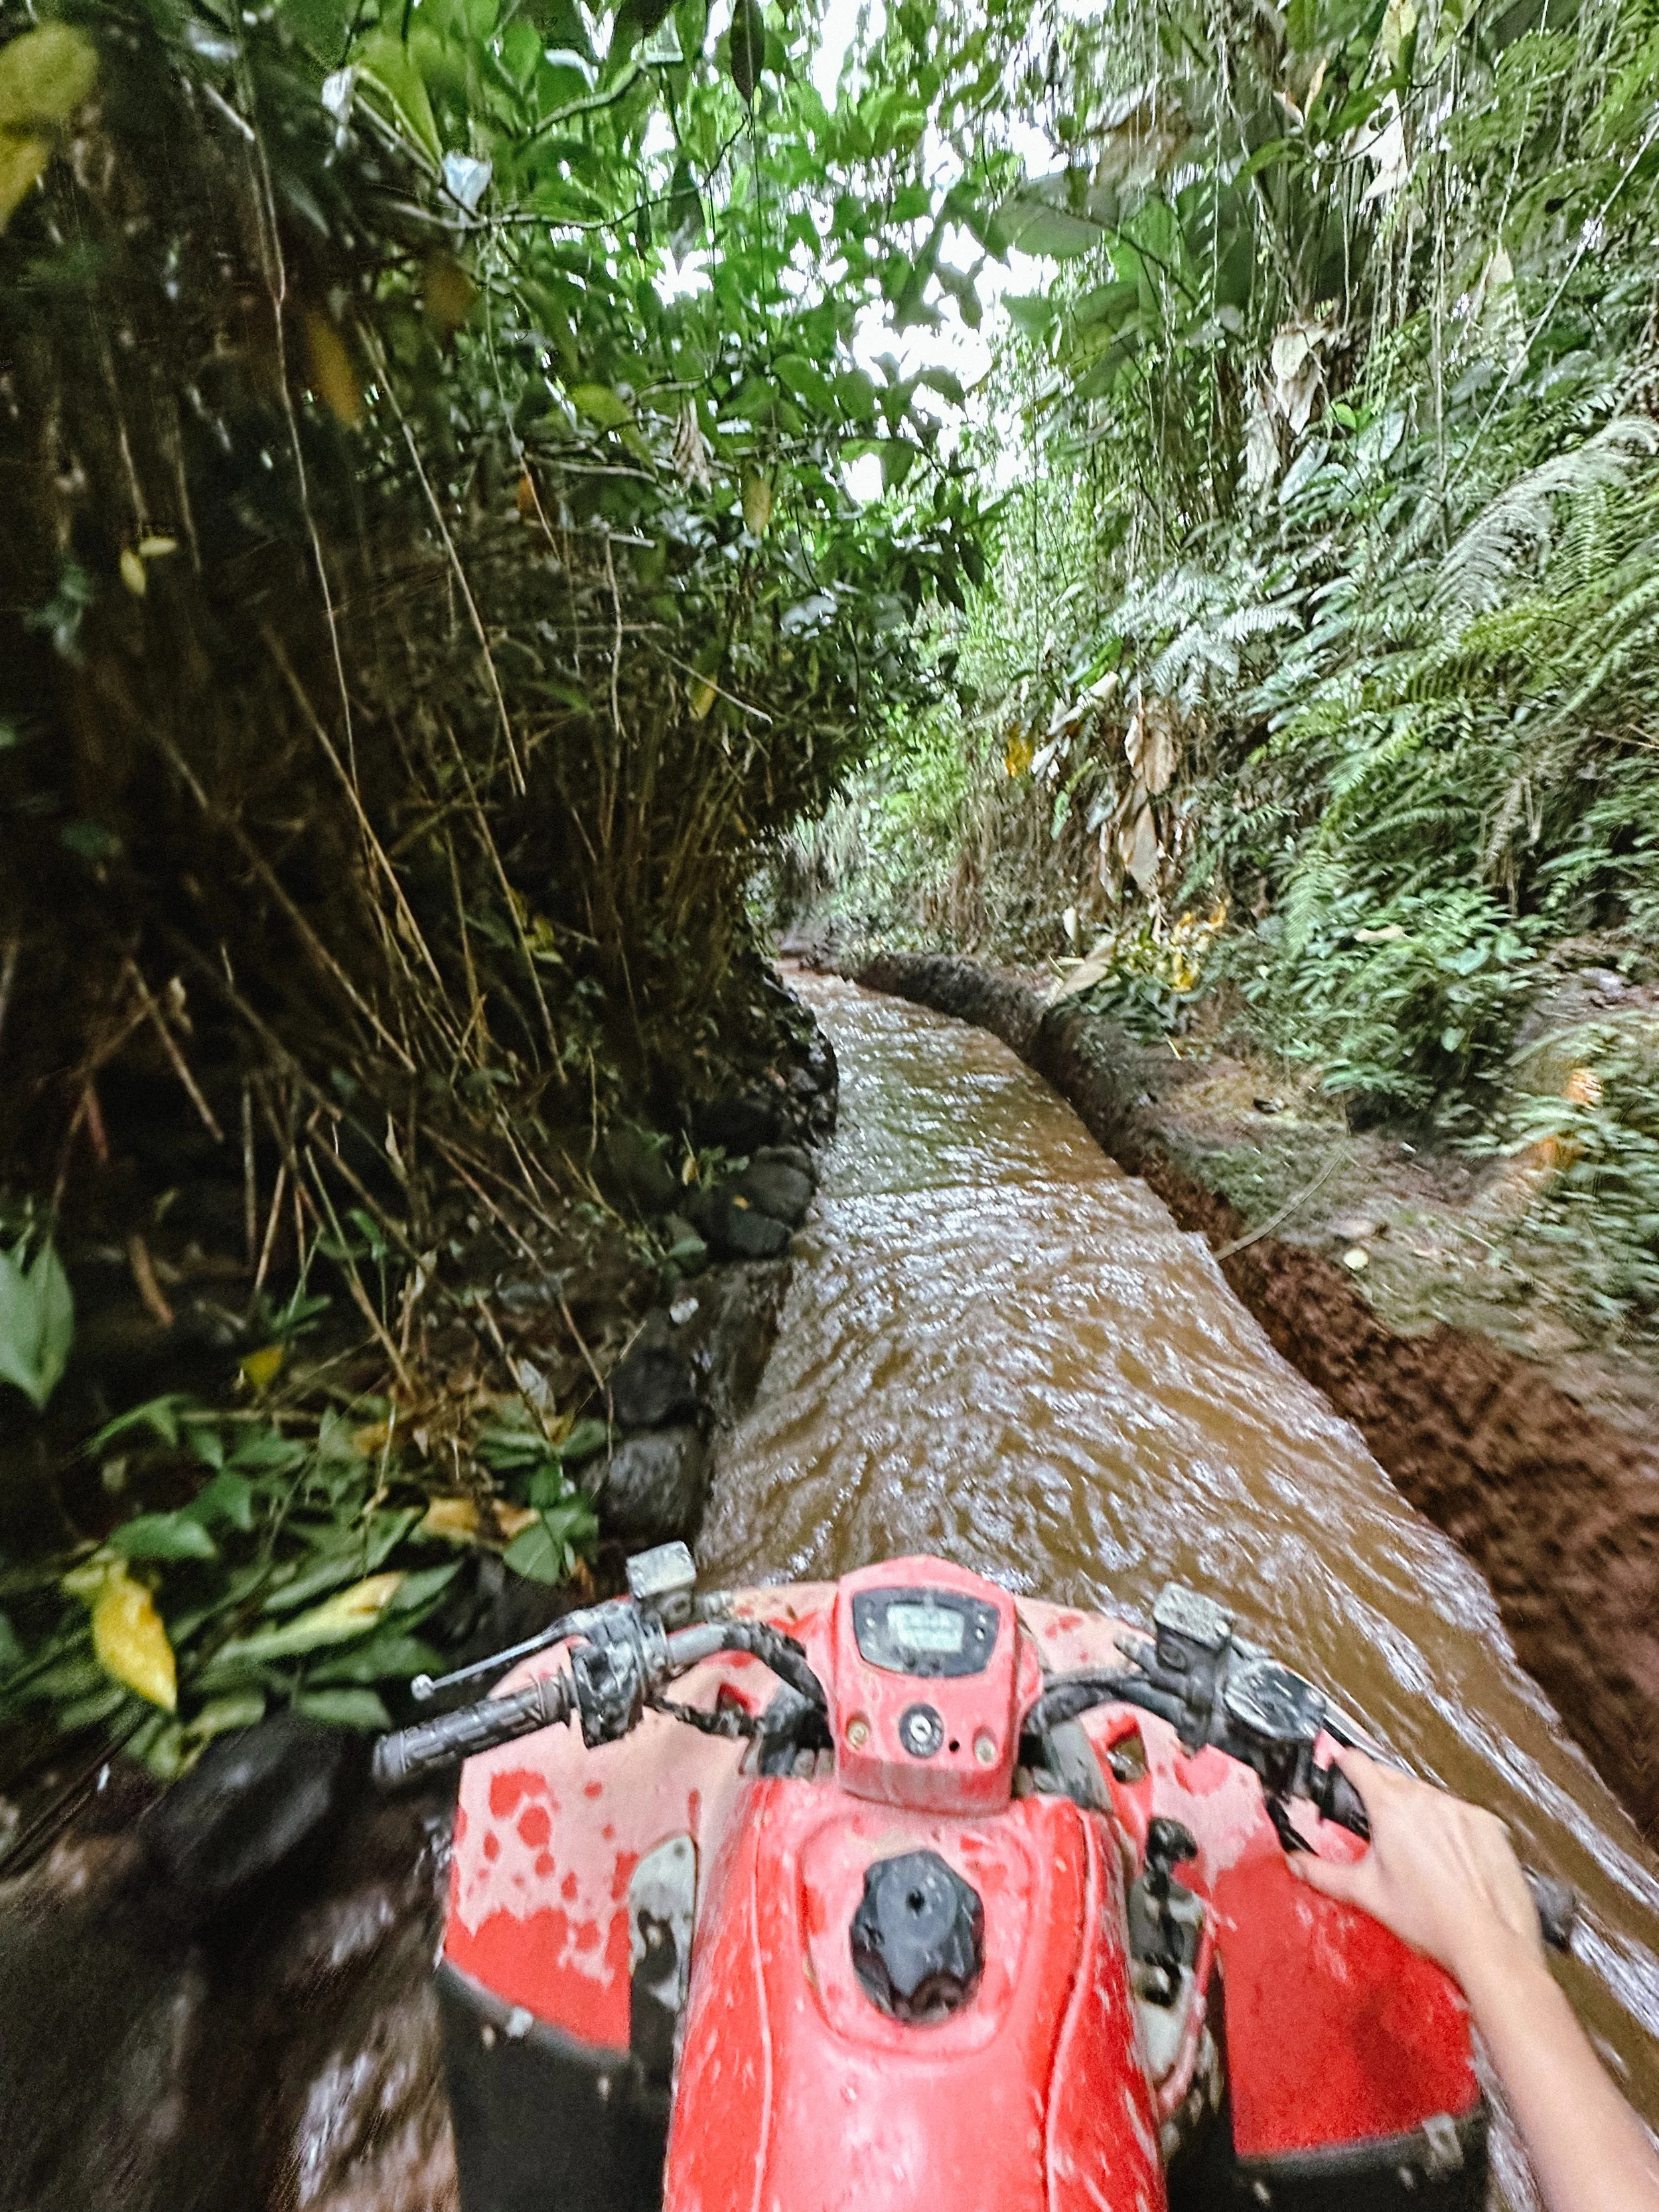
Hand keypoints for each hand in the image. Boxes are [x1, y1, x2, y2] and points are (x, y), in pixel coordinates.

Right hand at [1290, 1746, 1541, 1988]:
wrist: (1488, 1943)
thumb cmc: (1432, 1921)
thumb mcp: (1366, 1894)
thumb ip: (1322, 1872)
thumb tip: (1297, 1861)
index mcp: (1391, 1808)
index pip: (1357, 1762)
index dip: (1343, 1763)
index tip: (1340, 1766)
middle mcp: (1427, 1801)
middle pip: (1393, 1779)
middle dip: (1380, 1796)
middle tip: (1377, 1829)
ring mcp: (1461, 1811)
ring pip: (1427, 1797)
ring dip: (1416, 1813)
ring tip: (1416, 1853)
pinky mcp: (1488, 1825)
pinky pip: (1460, 1814)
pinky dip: (1451, 1828)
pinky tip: (1449, 1860)